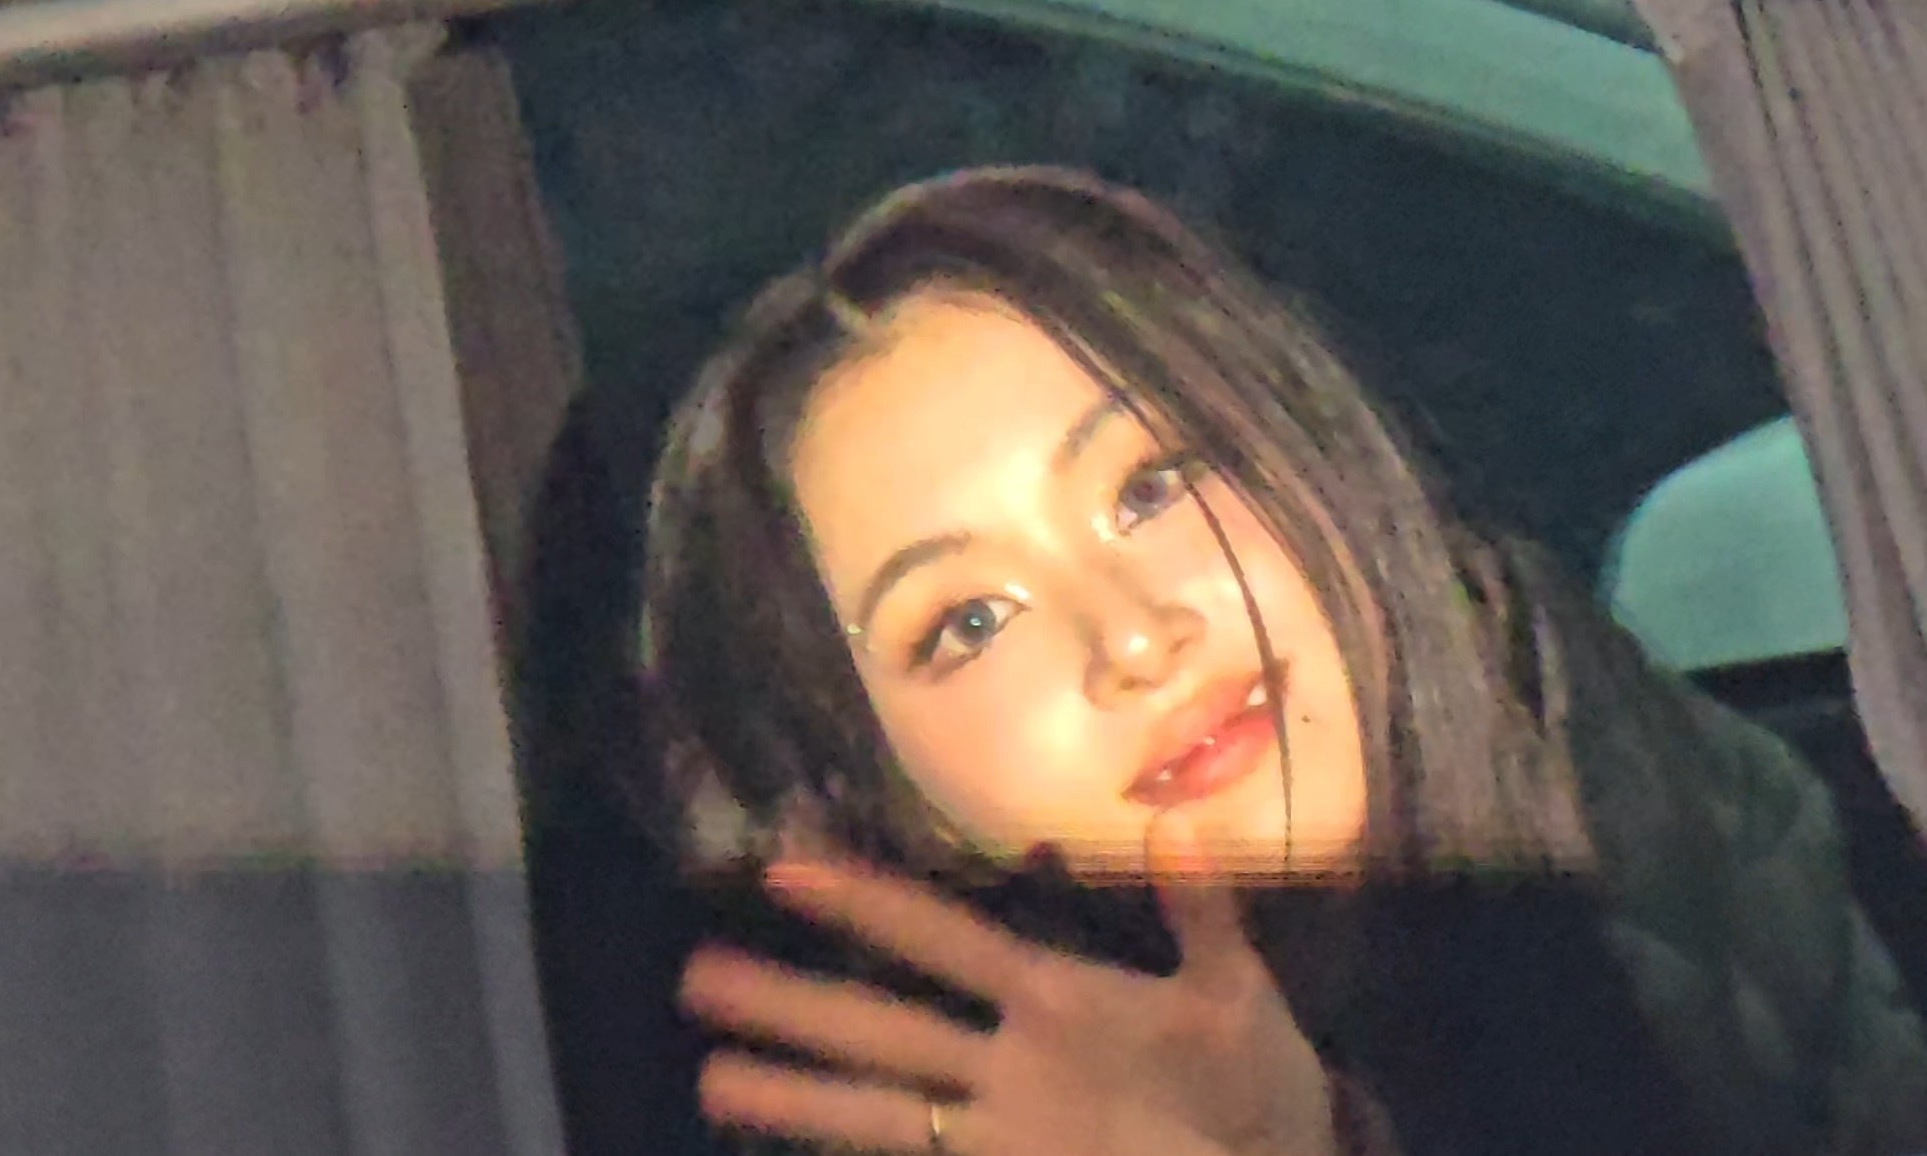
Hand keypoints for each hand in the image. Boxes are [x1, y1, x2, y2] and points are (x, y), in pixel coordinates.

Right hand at [677, 818, 1334, 1155]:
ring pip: (879, 1107)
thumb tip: (1179, 829)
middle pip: (880, 1026)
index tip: (787, 868)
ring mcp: (1000, 1125)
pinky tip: (791, 1154)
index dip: (868, 905)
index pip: (941, 940)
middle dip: (792, 1002)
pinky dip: (854, 1153)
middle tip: (697, 975)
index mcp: (1050, 995)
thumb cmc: (1253, 1074)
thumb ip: (1202, 920)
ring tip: (711, 1080)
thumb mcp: (1236, 996)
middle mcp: (1003, 1058)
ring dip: (797, 1094)